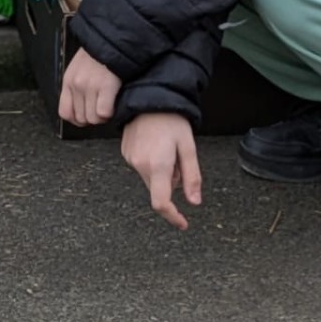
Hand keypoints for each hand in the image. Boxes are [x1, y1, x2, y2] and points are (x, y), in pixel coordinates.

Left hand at [58, 46, 122, 126]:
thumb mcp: (79, 69)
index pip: (65, 113)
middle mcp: (76, 85)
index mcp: (68, 81)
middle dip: (93, 118)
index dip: (77, 120)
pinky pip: (104, 113)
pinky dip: (111, 112)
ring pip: (93, 119)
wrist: (112, 41)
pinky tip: (113, 102)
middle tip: (101, 109)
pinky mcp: (105, 87)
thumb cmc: (98, 56)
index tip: (86, 117)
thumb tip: (81, 108)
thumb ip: (76, 87)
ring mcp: (89, 86)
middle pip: (81, 119)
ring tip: (108, 106)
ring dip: (103, 117)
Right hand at [122, 113, 202, 230]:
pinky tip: (157, 145)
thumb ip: (192, 177)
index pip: (161, 202)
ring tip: (168, 149)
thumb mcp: (189, 148)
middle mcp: (140, 165)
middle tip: (180, 162)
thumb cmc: (171, 120)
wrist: (148, 97)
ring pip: (151, 179)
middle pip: (158, 190)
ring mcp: (130, 159)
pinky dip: (153, 164)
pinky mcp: (126, 152)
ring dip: (163, 173)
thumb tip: (194, 202)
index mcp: (158, 165)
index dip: (172, 217)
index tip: (183, 223)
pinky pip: (142, 167)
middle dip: (172, 184)